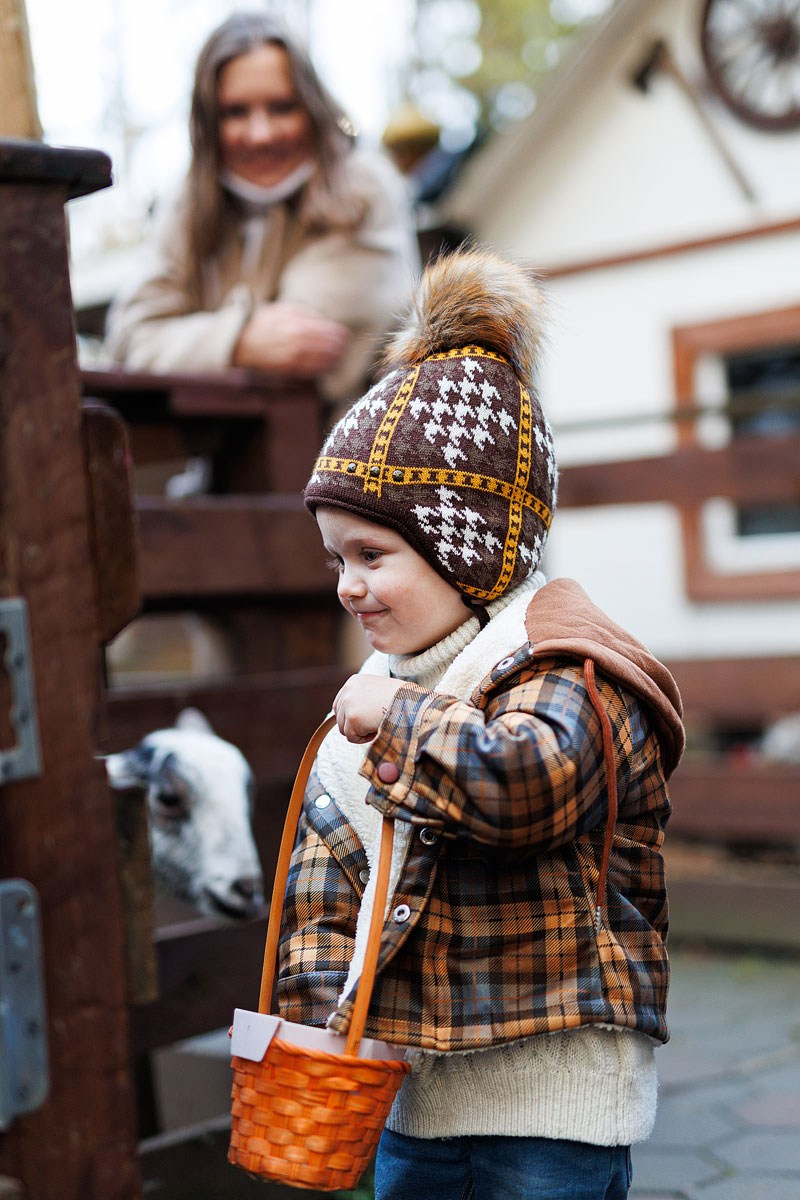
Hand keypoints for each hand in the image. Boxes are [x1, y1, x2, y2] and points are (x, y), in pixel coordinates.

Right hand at [232, 302, 348, 374]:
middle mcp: (298, 342)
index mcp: (297, 325)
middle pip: (328, 346)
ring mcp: (293, 358)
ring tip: (339, 356)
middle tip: (344, 345)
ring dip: (333, 359)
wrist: (241, 342)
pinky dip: (321, 369)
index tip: (345, 333)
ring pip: (322, 361)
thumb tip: (325, 321)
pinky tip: (327, 366)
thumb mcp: (284, 310)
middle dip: (339, 346)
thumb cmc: (263, 323)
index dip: (338, 333)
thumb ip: (305, 314)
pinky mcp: (288, 369)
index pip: (327, 330)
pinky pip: (311, 371)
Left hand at [332, 675, 405, 743]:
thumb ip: (363, 699)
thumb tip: (355, 715)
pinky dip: (364, 739)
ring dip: (360, 732)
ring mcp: (348, 703)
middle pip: (340, 718)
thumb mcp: (378, 692)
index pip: (340, 705)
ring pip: (344, 729)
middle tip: (373, 724)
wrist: (410, 704)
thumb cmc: (401, 700)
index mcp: (354, 681)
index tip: (367, 719)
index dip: (352, 717)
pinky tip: (377, 729)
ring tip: (377, 724)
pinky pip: (352, 738)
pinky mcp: (352, 718)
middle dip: (355, 726)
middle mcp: (348, 690)